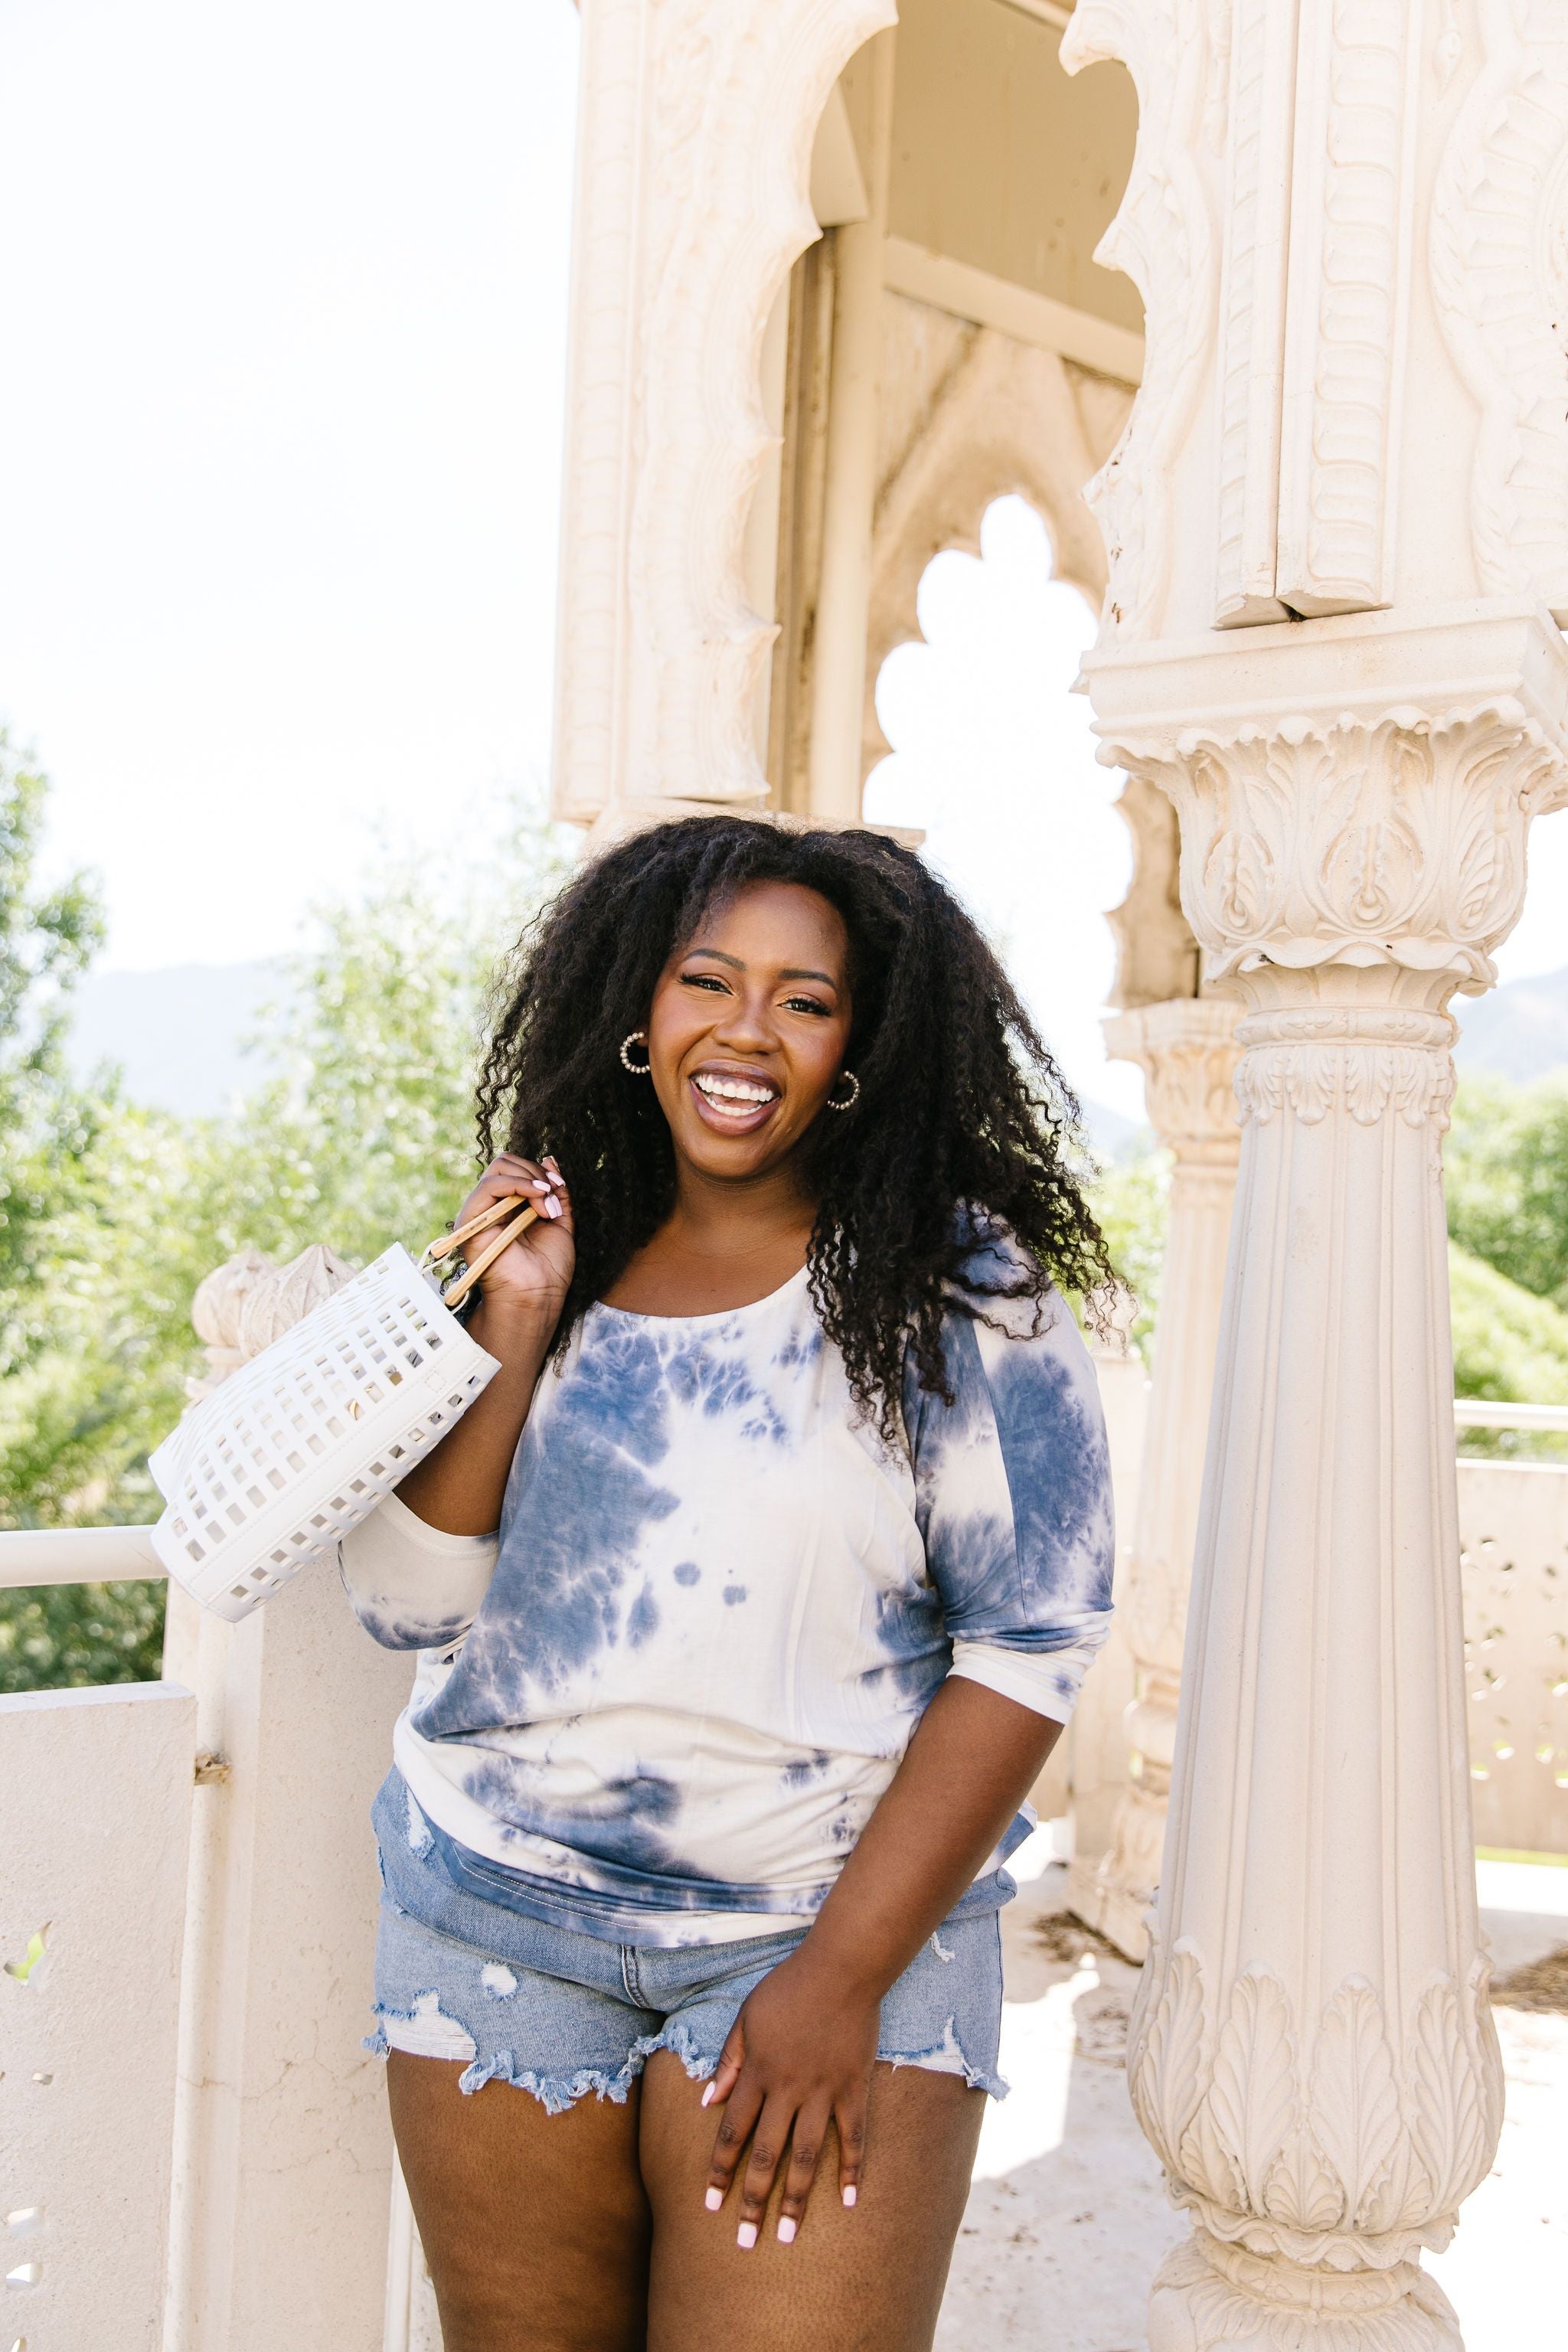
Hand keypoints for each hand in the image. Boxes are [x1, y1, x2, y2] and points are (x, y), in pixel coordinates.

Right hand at [451, 1153, 574, 1327]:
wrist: (537, 1297)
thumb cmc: (549, 1268)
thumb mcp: (560, 1221)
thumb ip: (556, 1191)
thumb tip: (550, 1158)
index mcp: (509, 1206)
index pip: (517, 1168)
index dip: (540, 1172)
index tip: (560, 1188)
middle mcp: (491, 1206)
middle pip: (506, 1162)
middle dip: (535, 1172)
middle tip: (552, 1195)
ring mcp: (480, 1211)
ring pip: (499, 1168)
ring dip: (531, 1179)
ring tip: (547, 1204)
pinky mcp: (471, 1220)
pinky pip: (490, 1186)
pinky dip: (518, 1184)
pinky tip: (538, 1197)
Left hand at [701, 1947, 876, 2247]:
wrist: (840, 1968)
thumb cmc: (789, 1987)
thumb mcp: (746, 2017)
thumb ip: (728, 2061)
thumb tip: (706, 2102)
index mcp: (757, 2073)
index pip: (732, 2132)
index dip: (719, 2170)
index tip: (709, 2205)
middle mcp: (787, 2090)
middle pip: (766, 2155)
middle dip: (753, 2201)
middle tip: (745, 2242)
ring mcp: (823, 2091)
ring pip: (806, 2155)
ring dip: (796, 2198)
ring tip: (788, 2235)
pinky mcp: (853, 2088)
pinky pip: (854, 2136)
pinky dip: (852, 2170)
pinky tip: (848, 2201)